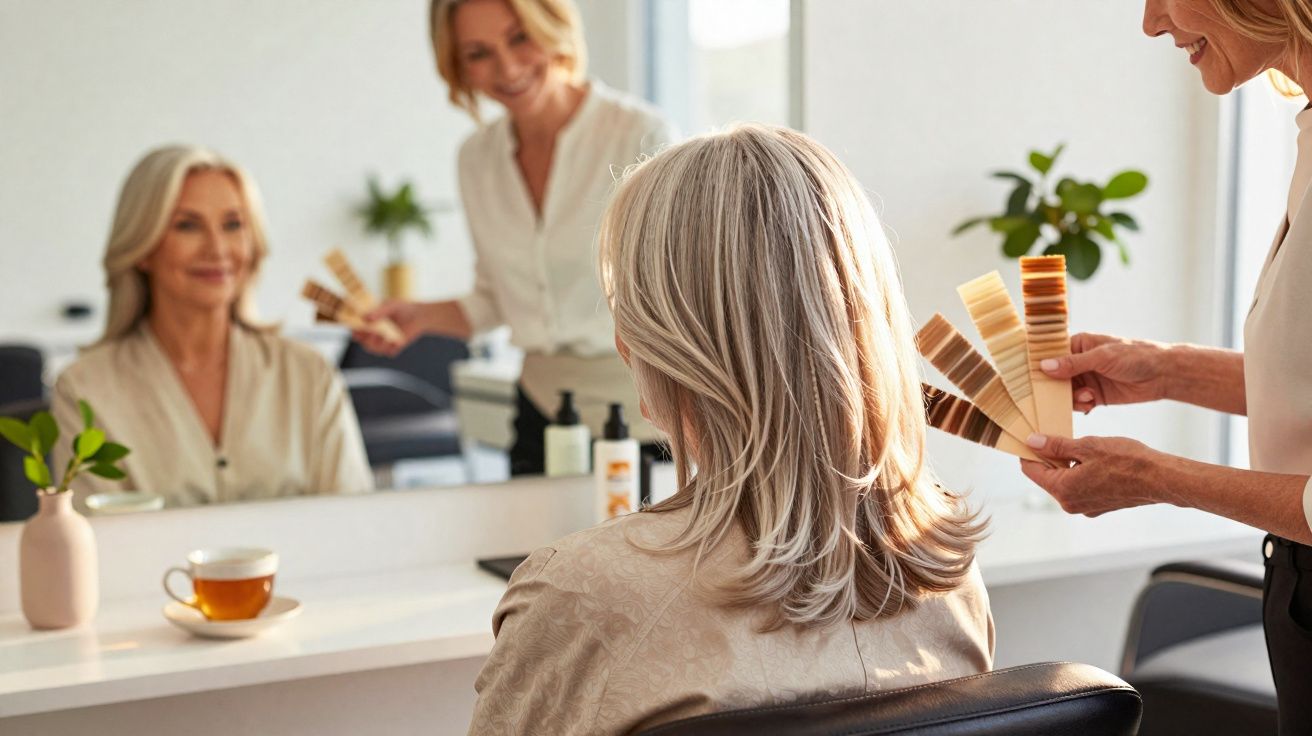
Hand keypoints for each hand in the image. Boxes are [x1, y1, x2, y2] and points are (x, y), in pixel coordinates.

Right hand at [352, 299, 427, 356]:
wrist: (419, 315)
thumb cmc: (401, 308)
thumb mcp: (390, 306)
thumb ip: (378, 312)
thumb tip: (365, 318)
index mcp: (369, 324)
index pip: (357, 330)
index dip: (354, 332)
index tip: (355, 330)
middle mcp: (374, 334)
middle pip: (363, 342)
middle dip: (365, 339)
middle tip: (370, 332)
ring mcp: (384, 342)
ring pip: (373, 349)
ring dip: (376, 344)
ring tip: (382, 336)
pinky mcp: (394, 347)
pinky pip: (388, 352)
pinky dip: (390, 348)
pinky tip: (395, 342)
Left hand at [1019, 434, 1166, 516]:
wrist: (1160, 478)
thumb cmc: (1126, 461)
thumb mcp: (1086, 446)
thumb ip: (1056, 445)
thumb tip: (1032, 442)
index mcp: (1063, 490)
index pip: (1031, 470)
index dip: (1028, 452)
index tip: (1031, 437)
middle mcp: (1070, 504)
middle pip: (1047, 476)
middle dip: (1049, 456)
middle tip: (1057, 435)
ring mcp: (1085, 507)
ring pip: (1065, 481)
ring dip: (1067, 463)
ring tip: (1079, 446)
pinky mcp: (1099, 505)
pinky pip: (1080, 487)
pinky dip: (1081, 472)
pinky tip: (1094, 459)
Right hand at [1038, 333, 1170, 413]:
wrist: (1163, 374)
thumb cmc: (1135, 356)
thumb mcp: (1102, 357)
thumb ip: (1073, 363)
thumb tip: (1045, 366)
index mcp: (1079, 345)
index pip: (1052, 354)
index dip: (1041, 366)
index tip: (1031, 378)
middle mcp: (1079, 362)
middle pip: (1055, 377)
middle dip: (1056, 388)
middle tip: (1058, 396)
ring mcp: (1087, 379)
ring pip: (1066, 392)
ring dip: (1072, 398)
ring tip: (1088, 397)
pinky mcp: (1096, 395)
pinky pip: (1079, 402)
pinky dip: (1081, 405)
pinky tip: (1090, 404)